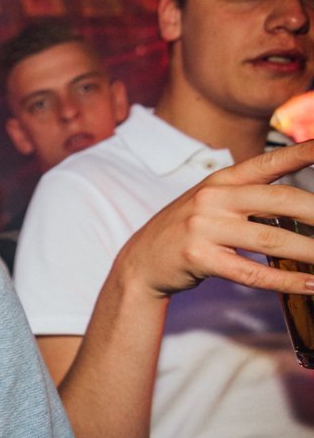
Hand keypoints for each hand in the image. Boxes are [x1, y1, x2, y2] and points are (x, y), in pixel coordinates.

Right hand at [119, 140, 313, 296]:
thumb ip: (248, 198)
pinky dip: (286, 281)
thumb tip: (300, 206)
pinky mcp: (199, 258)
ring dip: (311, 252)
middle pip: (280, 201)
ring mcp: (204, 228)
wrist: (141, 262)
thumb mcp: (211, 203)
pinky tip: (309, 284)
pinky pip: (252, 272)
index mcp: (220, 180)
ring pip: (272, 240)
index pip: (269, 162)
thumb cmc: (185, 232)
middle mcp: (212, 198)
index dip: (303, 153)